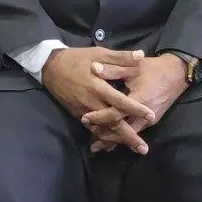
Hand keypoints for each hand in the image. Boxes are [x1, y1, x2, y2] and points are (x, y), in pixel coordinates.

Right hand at [40, 47, 155, 153]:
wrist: (50, 68)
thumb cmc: (77, 59)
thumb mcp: (99, 53)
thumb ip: (120, 57)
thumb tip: (141, 56)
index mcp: (98, 87)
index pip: (120, 101)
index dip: (135, 109)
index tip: (151, 116)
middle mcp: (91, 102)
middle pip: (113, 123)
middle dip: (129, 136)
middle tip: (144, 148)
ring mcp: (84, 111)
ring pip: (103, 129)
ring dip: (118, 140)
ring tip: (134, 148)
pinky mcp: (78, 114)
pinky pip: (93, 129)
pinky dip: (104, 137)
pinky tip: (114, 144)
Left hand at [84, 53, 189, 152]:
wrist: (176, 74)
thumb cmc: (153, 68)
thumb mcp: (133, 66)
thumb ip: (113, 69)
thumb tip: (94, 68)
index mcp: (139, 99)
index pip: (116, 113)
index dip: (100, 116)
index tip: (85, 117)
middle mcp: (145, 114)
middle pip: (123, 131)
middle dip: (106, 137)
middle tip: (91, 143)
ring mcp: (150, 120)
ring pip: (129, 135)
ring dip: (114, 140)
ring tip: (98, 147)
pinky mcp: (151, 121)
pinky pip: (135, 132)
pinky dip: (123, 138)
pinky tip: (113, 143)